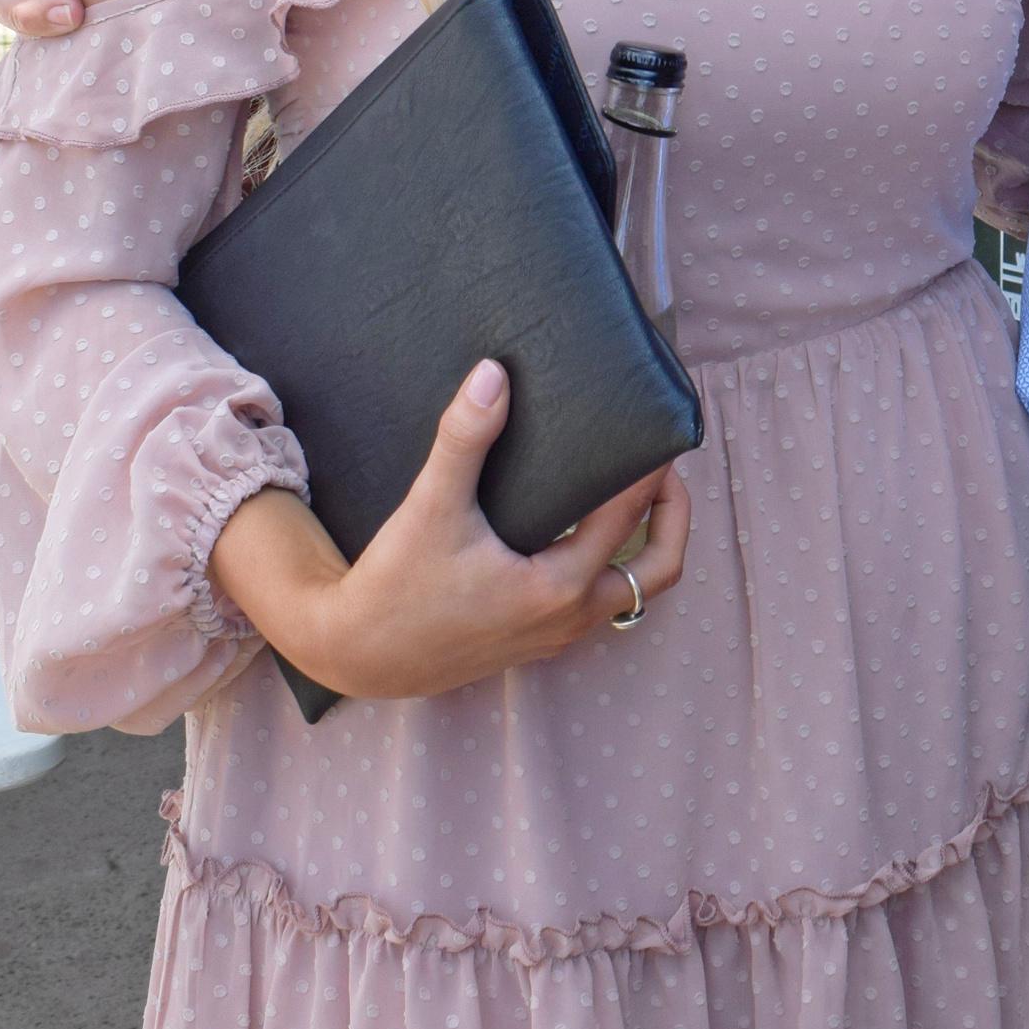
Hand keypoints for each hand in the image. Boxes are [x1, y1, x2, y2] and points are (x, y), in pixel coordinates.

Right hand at [209, 360, 691, 700]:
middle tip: (665, 470)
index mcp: (558, 587)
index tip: (661, 431)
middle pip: (658, 569)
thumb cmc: (395, 585)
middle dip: (673, 517)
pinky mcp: (534, 641)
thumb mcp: (430, 508)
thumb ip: (464, 440)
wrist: (356, 655)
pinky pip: (596, 603)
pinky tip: (582, 529)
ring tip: (632, 491)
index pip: (627, 517)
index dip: (651, 470)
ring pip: (630, 592)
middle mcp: (568, 618)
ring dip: (642, 545)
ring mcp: (555, 636)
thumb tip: (493, 374)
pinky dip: (609, 566)